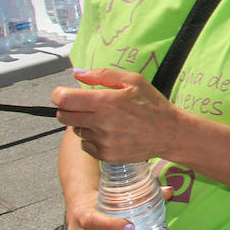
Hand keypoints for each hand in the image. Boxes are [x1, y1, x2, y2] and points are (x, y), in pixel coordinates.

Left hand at [53, 69, 180, 163]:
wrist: (170, 133)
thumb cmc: (152, 104)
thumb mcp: (133, 80)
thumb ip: (102, 75)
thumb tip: (77, 74)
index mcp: (106, 101)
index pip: (64, 99)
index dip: (59, 95)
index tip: (64, 94)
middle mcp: (101, 122)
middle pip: (63, 116)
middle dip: (69, 109)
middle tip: (84, 106)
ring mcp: (102, 141)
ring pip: (76, 130)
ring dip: (84, 124)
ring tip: (105, 120)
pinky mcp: (105, 155)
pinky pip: (86, 145)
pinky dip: (92, 138)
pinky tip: (110, 133)